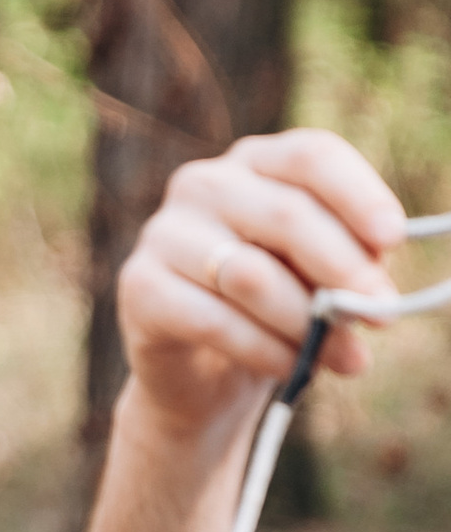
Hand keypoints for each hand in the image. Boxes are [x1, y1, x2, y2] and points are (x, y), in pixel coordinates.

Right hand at [121, 130, 407, 433]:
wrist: (202, 375)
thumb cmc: (273, 311)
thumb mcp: (319, 278)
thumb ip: (347, 269)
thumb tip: (374, 295)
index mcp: (256, 163)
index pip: (311, 156)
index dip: (358, 194)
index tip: (393, 240)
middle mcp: (203, 184)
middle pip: (285, 213)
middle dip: (343, 270)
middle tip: (382, 314)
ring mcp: (163, 233)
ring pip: (250, 274)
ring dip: (306, 322)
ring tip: (344, 357)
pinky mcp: (138, 287)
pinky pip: (211, 320)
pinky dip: (262, 350)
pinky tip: (290, 369)